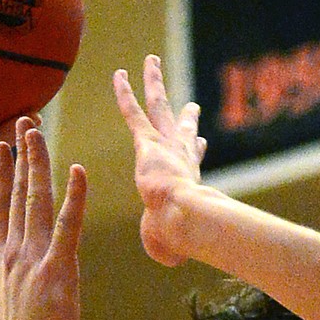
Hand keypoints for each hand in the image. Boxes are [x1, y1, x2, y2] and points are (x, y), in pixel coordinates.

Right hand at [0, 119, 87, 319]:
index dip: (0, 177)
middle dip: (19, 157)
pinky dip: (74, 197)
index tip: (1, 150)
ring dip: (38, 164)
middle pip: (15, 195)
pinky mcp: (58, 268)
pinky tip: (78, 171)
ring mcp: (34, 259)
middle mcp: (14, 253)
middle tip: (22, 124)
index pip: (0, 210)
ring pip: (36, 201)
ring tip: (37, 133)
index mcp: (2, 262)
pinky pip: (68, 225)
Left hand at [113, 54, 206, 266]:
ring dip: (155, 82)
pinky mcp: (148, 141)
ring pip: (159, 106)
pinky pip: (133, 111)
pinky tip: (119, 73)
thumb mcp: (174, 245)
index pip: (194, 161)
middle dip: (186, 117)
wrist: (183, 216)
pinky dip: (125, 92)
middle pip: (183, 130)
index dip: (196, 151)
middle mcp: (182, 157)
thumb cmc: (180, 236)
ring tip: (150, 61)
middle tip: (190, 106)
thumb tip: (172, 258)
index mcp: (189, 181)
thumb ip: (169, 247)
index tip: (200, 142)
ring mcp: (166, 144)